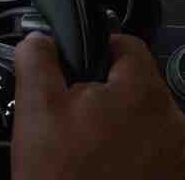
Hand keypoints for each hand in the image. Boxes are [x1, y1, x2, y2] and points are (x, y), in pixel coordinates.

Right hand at [12, 32, 184, 179]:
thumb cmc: (62, 177)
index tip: (76, 70)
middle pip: (135, 86)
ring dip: (119, 127)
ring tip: (88, 152)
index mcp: (141, 92)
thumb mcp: (35, 109)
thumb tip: (40, 40)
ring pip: (143, 121)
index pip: (126, 45)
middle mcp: (174, 121)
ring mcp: (179, 155)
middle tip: (72, 122)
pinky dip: (132, 155)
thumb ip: (37, 61)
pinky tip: (105, 170)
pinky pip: (152, 152)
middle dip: (103, 96)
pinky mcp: (175, 176)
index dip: (94, 51)